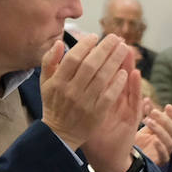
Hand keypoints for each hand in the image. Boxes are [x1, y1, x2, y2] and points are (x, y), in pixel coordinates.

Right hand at [39, 32, 137, 171]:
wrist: (60, 134)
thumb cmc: (54, 104)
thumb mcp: (46, 83)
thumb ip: (49, 62)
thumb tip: (58, 43)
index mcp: (58, 82)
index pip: (73, 58)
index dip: (85, 45)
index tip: (95, 37)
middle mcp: (71, 91)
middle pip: (91, 65)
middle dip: (105, 49)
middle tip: (116, 38)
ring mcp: (85, 102)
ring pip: (103, 78)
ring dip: (116, 61)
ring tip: (125, 49)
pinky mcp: (97, 113)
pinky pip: (110, 95)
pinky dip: (118, 83)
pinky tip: (125, 72)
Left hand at [134, 100, 171, 166]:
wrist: (131, 157)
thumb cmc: (141, 139)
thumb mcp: (146, 124)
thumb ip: (148, 113)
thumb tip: (147, 99)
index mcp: (171, 133)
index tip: (167, 106)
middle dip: (166, 121)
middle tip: (154, 112)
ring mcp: (167, 153)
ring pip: (170, 142)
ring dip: (160, 131)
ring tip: (148, 121)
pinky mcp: (160, 162)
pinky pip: (164, 156)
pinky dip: (161, 148)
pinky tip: (154, 140)